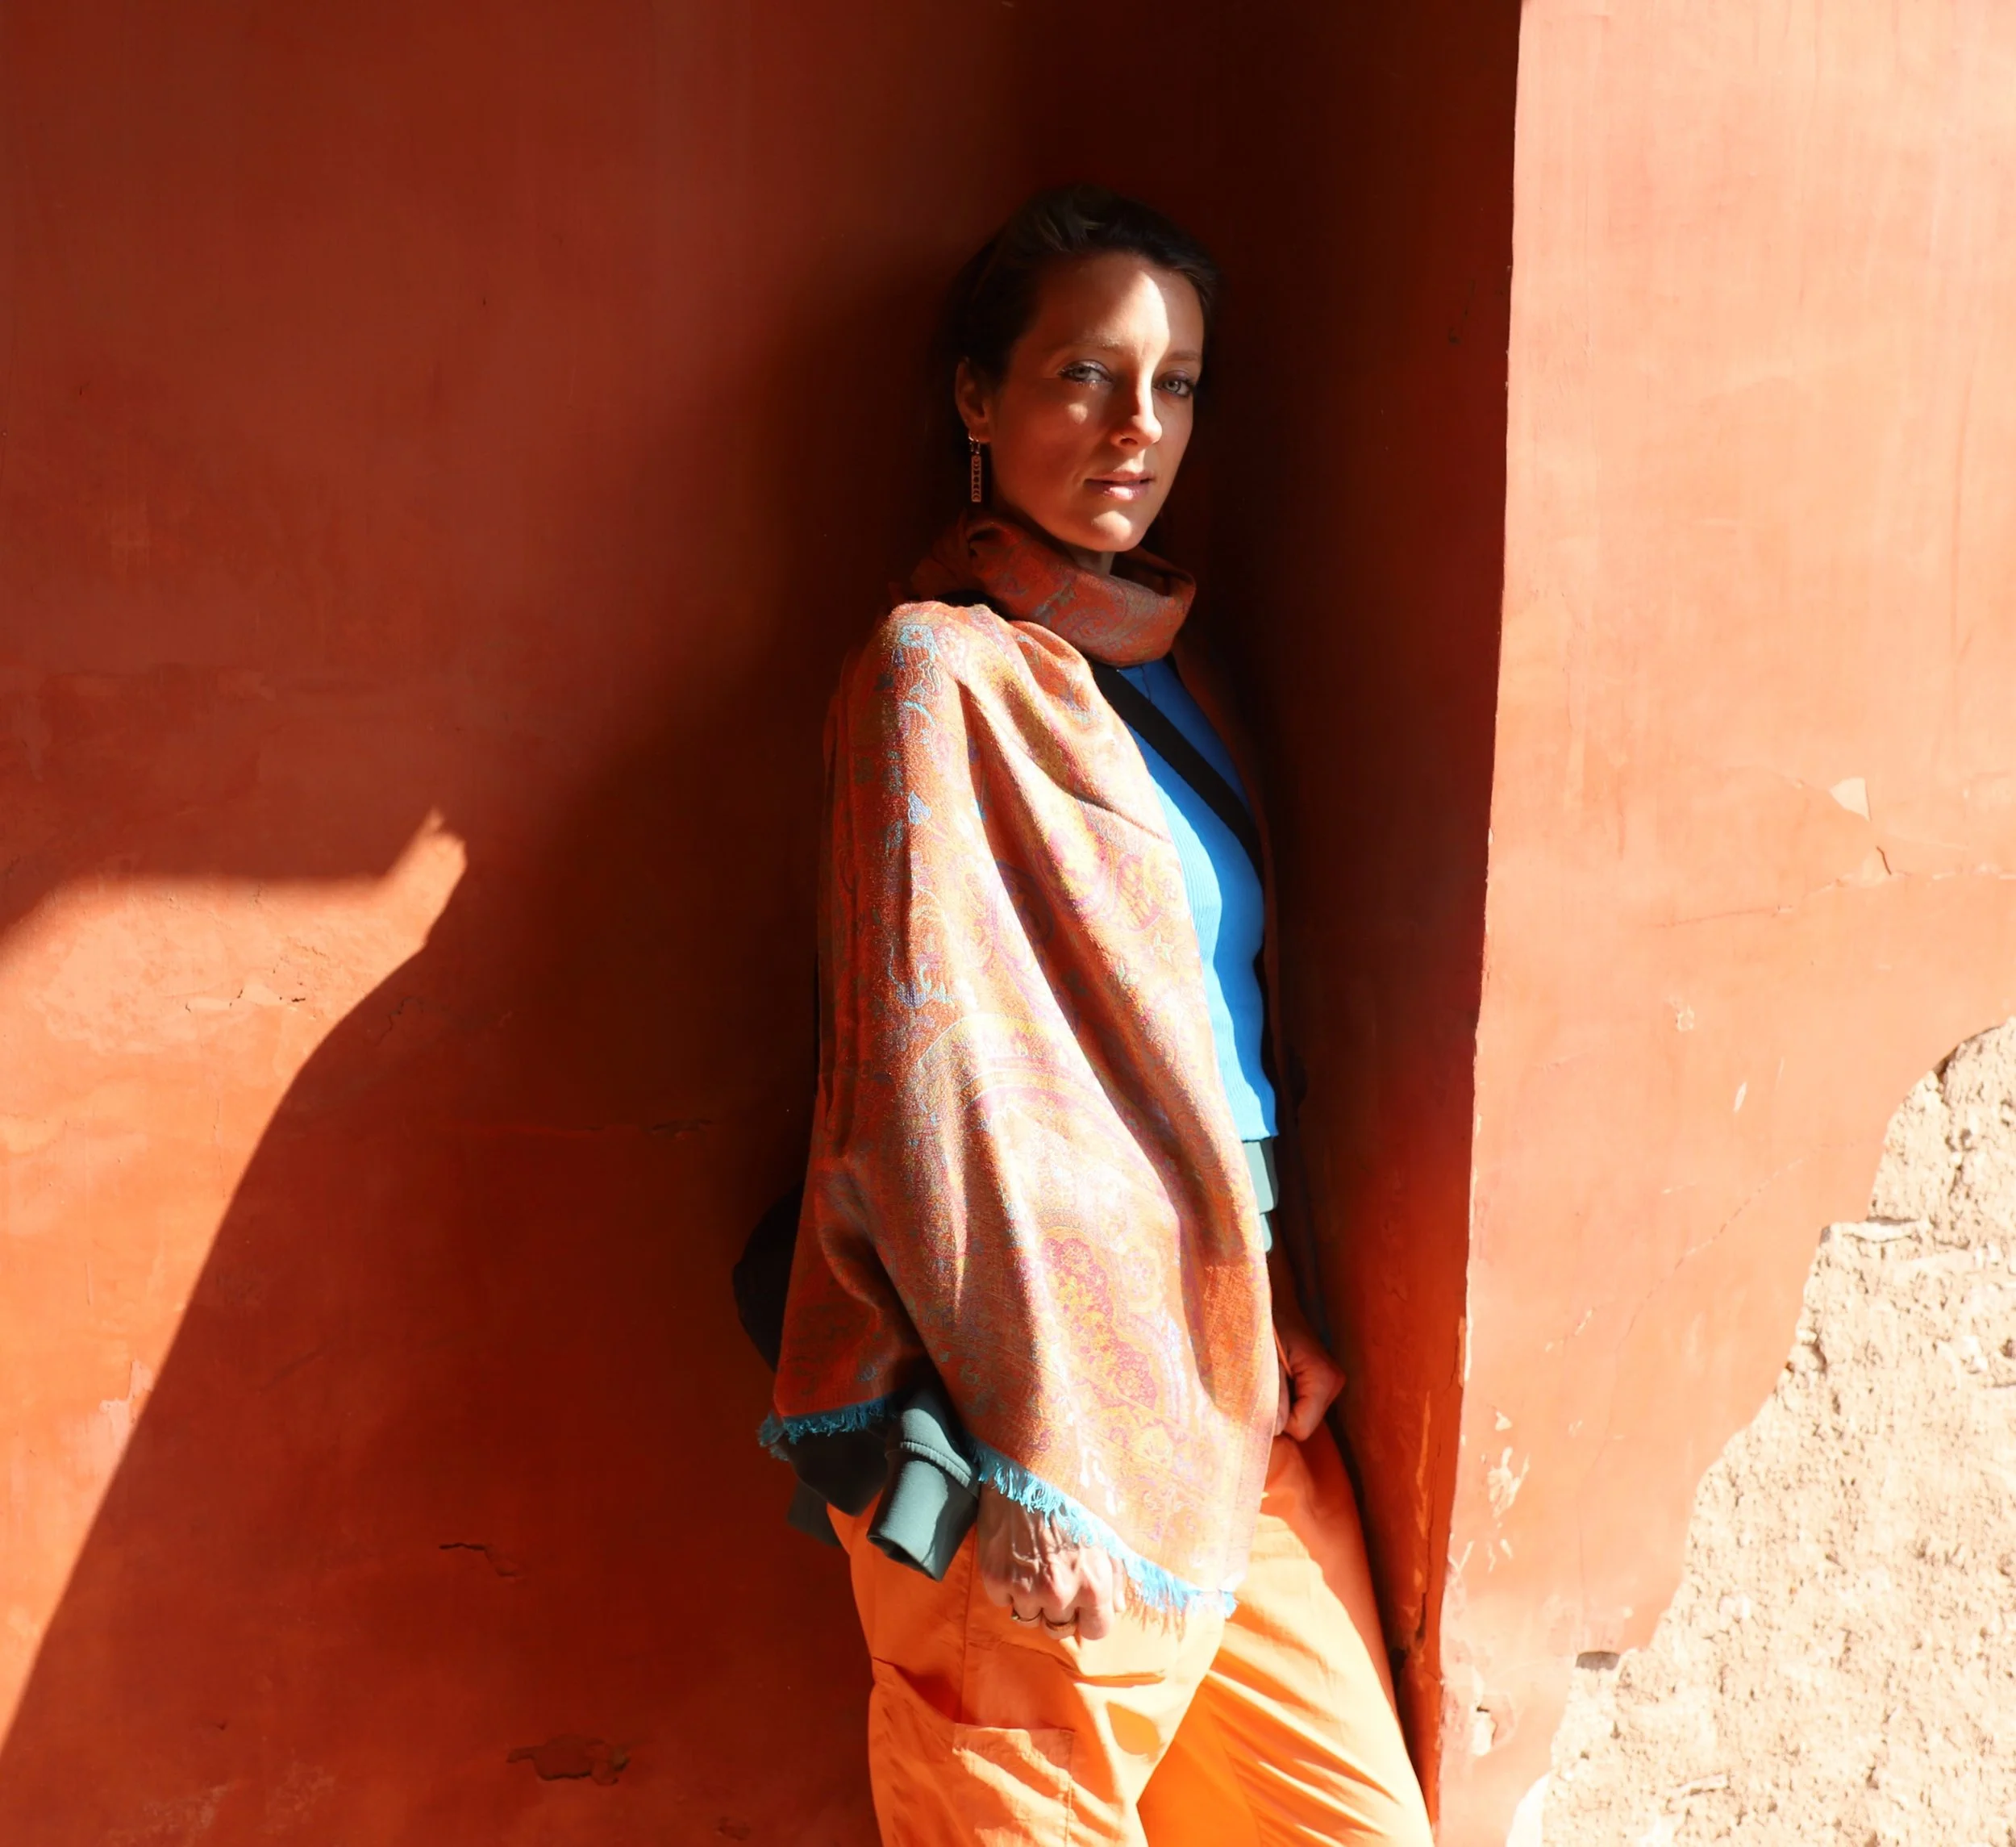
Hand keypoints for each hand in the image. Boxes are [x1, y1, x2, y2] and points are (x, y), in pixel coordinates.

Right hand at [975, 1489, 1119, 1640]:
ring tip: (1034, 1564)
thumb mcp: (1108, 1532)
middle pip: (1060, 1629)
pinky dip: (1007, 1586)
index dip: (1090, 1616)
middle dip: (1060, 1609)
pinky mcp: (995, 1578)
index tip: (1083, 1601)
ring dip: (1031, 1600)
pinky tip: (1014, 1557)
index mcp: (1094, 1586)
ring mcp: (1024, 1588)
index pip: (1097, 1631)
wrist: (1029, 1466)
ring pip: (1029, 1618)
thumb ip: (1117, 1575)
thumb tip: (1117, 1607)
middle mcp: (1059, 1594)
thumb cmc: (1074, 1494)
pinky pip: (1002, 1602)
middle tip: (1055, 1575)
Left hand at [1270, 1251, 1343, 1441]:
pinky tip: (1275, 1376)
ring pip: (1300, 1416)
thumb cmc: (1262, 1322)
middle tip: (1260, 1383)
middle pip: (1301, 1425)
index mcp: (1324, 1379)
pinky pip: (1300, 1405)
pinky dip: (1284, 1397)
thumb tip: (1274, 1431)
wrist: (1269, 1295)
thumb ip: (1271, 1398)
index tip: (1258, 1394)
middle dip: (1278, 1412)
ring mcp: (1331, 1382)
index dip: (1275, 1420)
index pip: (1299, 1429)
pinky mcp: (1322, 1380)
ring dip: (1280, 1404)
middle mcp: (1334, 1383)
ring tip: (1267, 1376)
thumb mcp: (1262, 1361)